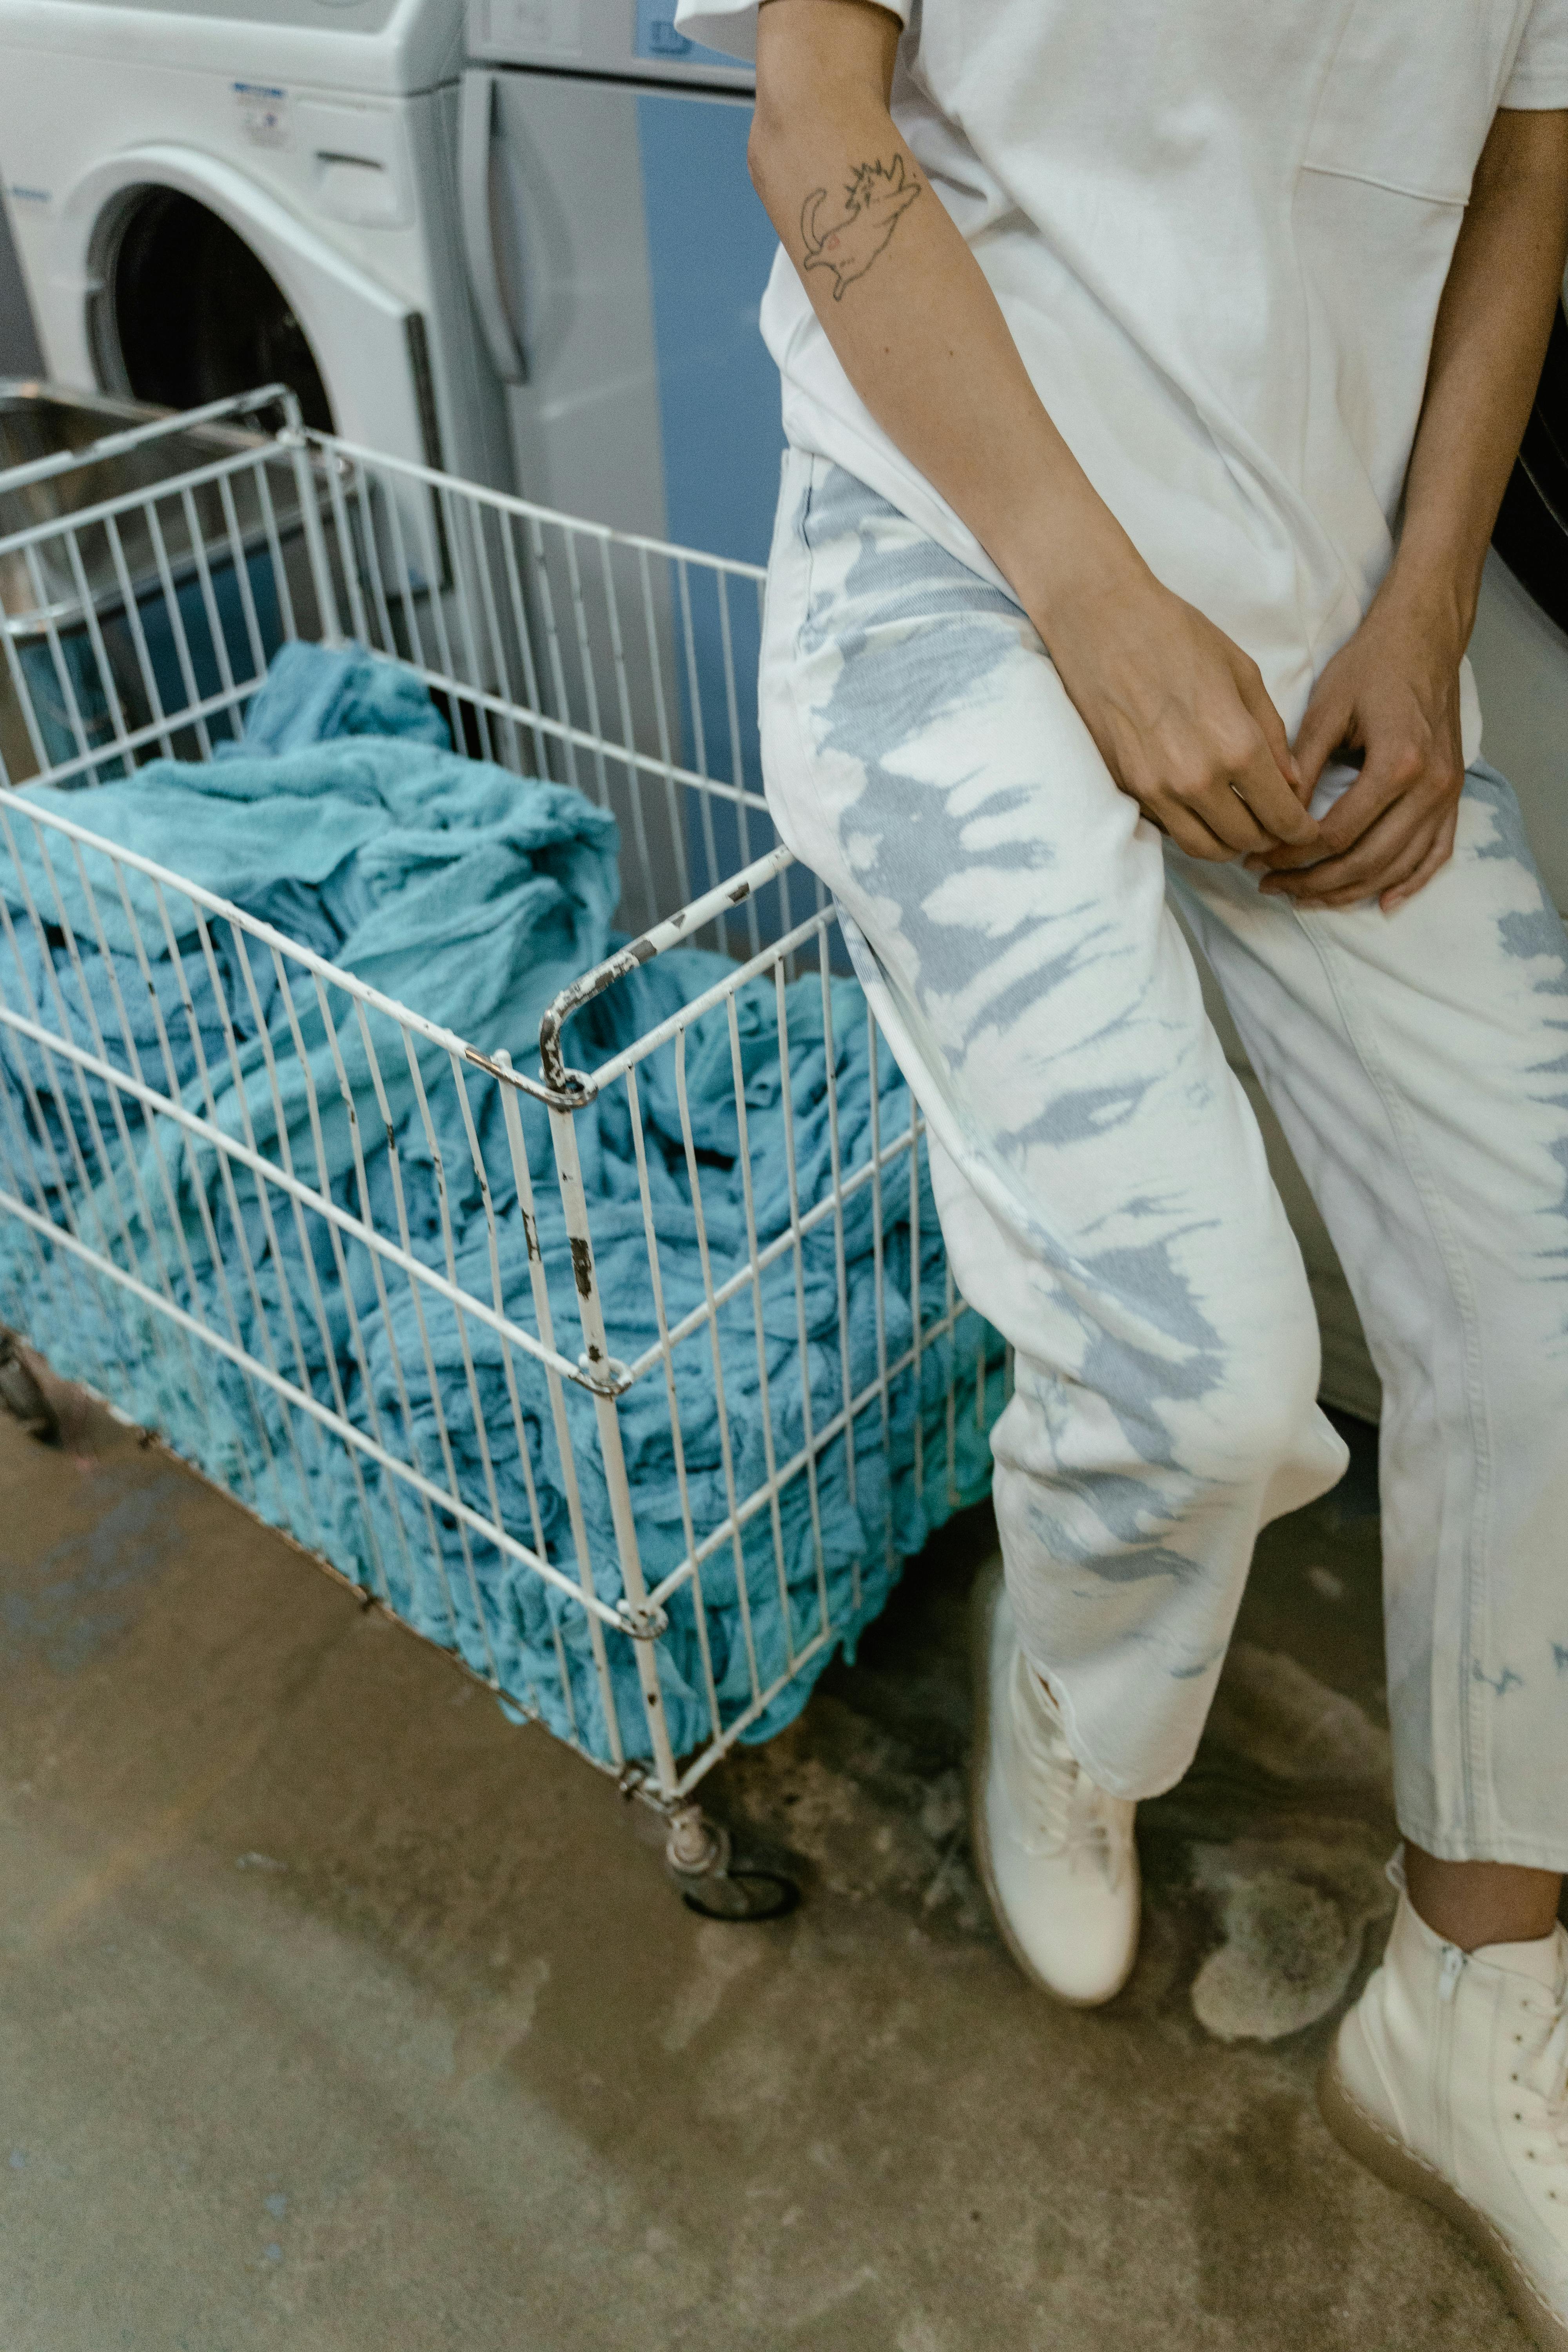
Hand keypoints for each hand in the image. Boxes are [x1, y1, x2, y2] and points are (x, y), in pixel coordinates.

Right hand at [1042, 562, 1320, 862]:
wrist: (1100, 621)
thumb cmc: (1177, 635)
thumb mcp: (1243, 673)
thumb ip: (1271, 734)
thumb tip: (1293, 782)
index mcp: (1236, 747)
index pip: (1280, 817)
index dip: (1299, 830)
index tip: (1304, 828)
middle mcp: (1196, 779)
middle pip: (1244, 840)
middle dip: (1267, 837)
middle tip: (1273, 824)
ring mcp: (1155, 789)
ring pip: (1203, 847)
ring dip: (1227, 843)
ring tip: (1238, 824)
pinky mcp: (1125, 787)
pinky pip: (1167, 827)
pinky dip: (1191, 825)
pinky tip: (1199, 804)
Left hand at [1245, 587, 1466, 912]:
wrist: (1424, 638)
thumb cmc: (1372, 665)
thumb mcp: (1327, 710)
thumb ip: (1301, 767)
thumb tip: (1273, 818)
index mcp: (1397, 764)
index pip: (1338, 833)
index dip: (1293, 855)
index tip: (1258, 860)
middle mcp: (1430, 787)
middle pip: (1367, 860)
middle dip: (1314, 882)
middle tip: (1272, 887)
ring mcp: (1447, 794)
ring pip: (1398, 866)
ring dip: (1351, 891)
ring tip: (1306, 898)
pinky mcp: (1453, 794)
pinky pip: (1436, 853)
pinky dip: (1410, 882)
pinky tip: (1381, 903)